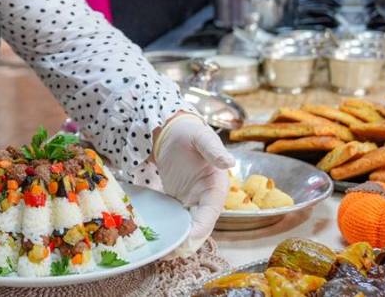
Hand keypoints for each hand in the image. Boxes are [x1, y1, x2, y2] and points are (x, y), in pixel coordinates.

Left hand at [153, 113, 232, 254]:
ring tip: (160, 252)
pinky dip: (169, 233)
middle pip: (199, 229)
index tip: (187, 240)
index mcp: (216, 188)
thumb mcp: (202, 137)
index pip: (210, 215)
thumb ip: (213, 150)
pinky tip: (155, 240)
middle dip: (187, 243)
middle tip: (169, 252)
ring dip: (177, 242)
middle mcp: (206, 200)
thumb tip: (229, 162)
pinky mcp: (178, 204)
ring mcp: (192, 204)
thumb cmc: (190, 133)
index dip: (200, 229)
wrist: (174, 132)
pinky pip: (176, 223)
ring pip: (187, 230)